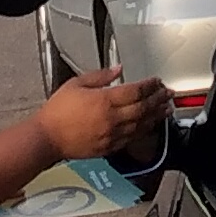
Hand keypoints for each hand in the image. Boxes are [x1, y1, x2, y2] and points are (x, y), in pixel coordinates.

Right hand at [32, 67, 167, 161]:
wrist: (47, 138)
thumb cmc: (57, 111)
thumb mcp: (76, 84)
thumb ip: (100, 76)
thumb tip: (118, 69)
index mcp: (104, 100)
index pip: (135, 91)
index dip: (149, 85)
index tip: (156, 81)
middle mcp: (112, 119)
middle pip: (143, 108)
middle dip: (158, 99)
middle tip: (168, 94)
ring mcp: (112, 135)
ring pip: (142, 124)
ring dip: (156, 116)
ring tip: (167, 109)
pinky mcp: (110, 147)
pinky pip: (133, 138)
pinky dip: (145, 130)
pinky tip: (150, 125)